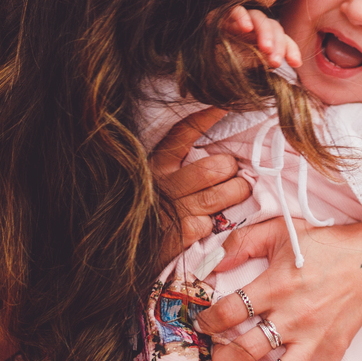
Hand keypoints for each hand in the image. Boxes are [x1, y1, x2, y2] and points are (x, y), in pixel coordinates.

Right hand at [150, 107, 251, 260]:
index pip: (183, 134)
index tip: (224, 106)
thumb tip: (217, 153)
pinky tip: (209, 224)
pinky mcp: (180, 234)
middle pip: (215, 167)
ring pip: (223, 193)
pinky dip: (217, 224)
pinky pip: (214, 223)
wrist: (124, 255)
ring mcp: (173, 209)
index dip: (205, 118)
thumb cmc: (151, 214)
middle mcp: (163, 183)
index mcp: (156, 165)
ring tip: (237, 193)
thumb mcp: (157, 184)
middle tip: (235, 175)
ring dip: (237, 193)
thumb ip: (181, 168)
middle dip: (233, 170)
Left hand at [194, 217, 361, 360]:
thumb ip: (241, 242)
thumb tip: (211, 262)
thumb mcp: (279, 230)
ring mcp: (314, 338)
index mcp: (277, 286)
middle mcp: (294, 316)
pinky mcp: (333, 351)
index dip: (208, 321)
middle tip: (215, 356)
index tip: (203, 324)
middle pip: (247, 349)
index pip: (230, 312)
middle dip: (222, 358)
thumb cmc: (323, 243)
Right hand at [224, 6, 301, 68]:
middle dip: (278, 45)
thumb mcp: (249, 71)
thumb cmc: (227, 66)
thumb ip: (264, 66)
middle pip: (275, 28)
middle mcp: (256, 28)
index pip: (284, 40)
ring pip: (260, 18)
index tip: (295, 64)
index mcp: (265, 40)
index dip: (291, 50)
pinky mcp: (224, 15)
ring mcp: (242, 20)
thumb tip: (285, 72)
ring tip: (265, 48)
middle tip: (276, 61)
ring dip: (265, 33)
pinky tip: (245, 27)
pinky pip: (236, 10)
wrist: (201, 64)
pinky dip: (242, 17)